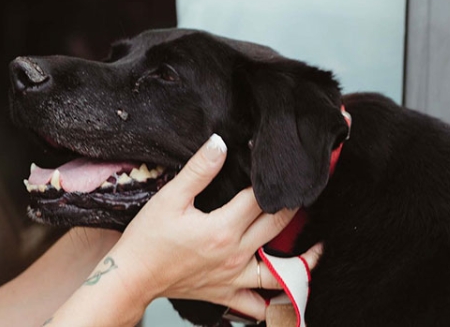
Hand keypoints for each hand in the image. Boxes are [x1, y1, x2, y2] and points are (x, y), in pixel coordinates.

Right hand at [110, 135, 322, 320]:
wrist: (133, 275)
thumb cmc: (147, 238)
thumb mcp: (170, 198)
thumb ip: (199, 170)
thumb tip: (220, 143)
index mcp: (223, 229)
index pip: (259, 199)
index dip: (267, 178)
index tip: (271, 163)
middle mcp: (236, 255)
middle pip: (277, 227)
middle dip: (293, 208)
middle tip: (304, 194)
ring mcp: (234, 278)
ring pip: (281, 274)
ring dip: (303, 260)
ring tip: (316, 246)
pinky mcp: (226, 293)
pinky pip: (259, 306)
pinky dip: (278, 305)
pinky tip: (289, 296)